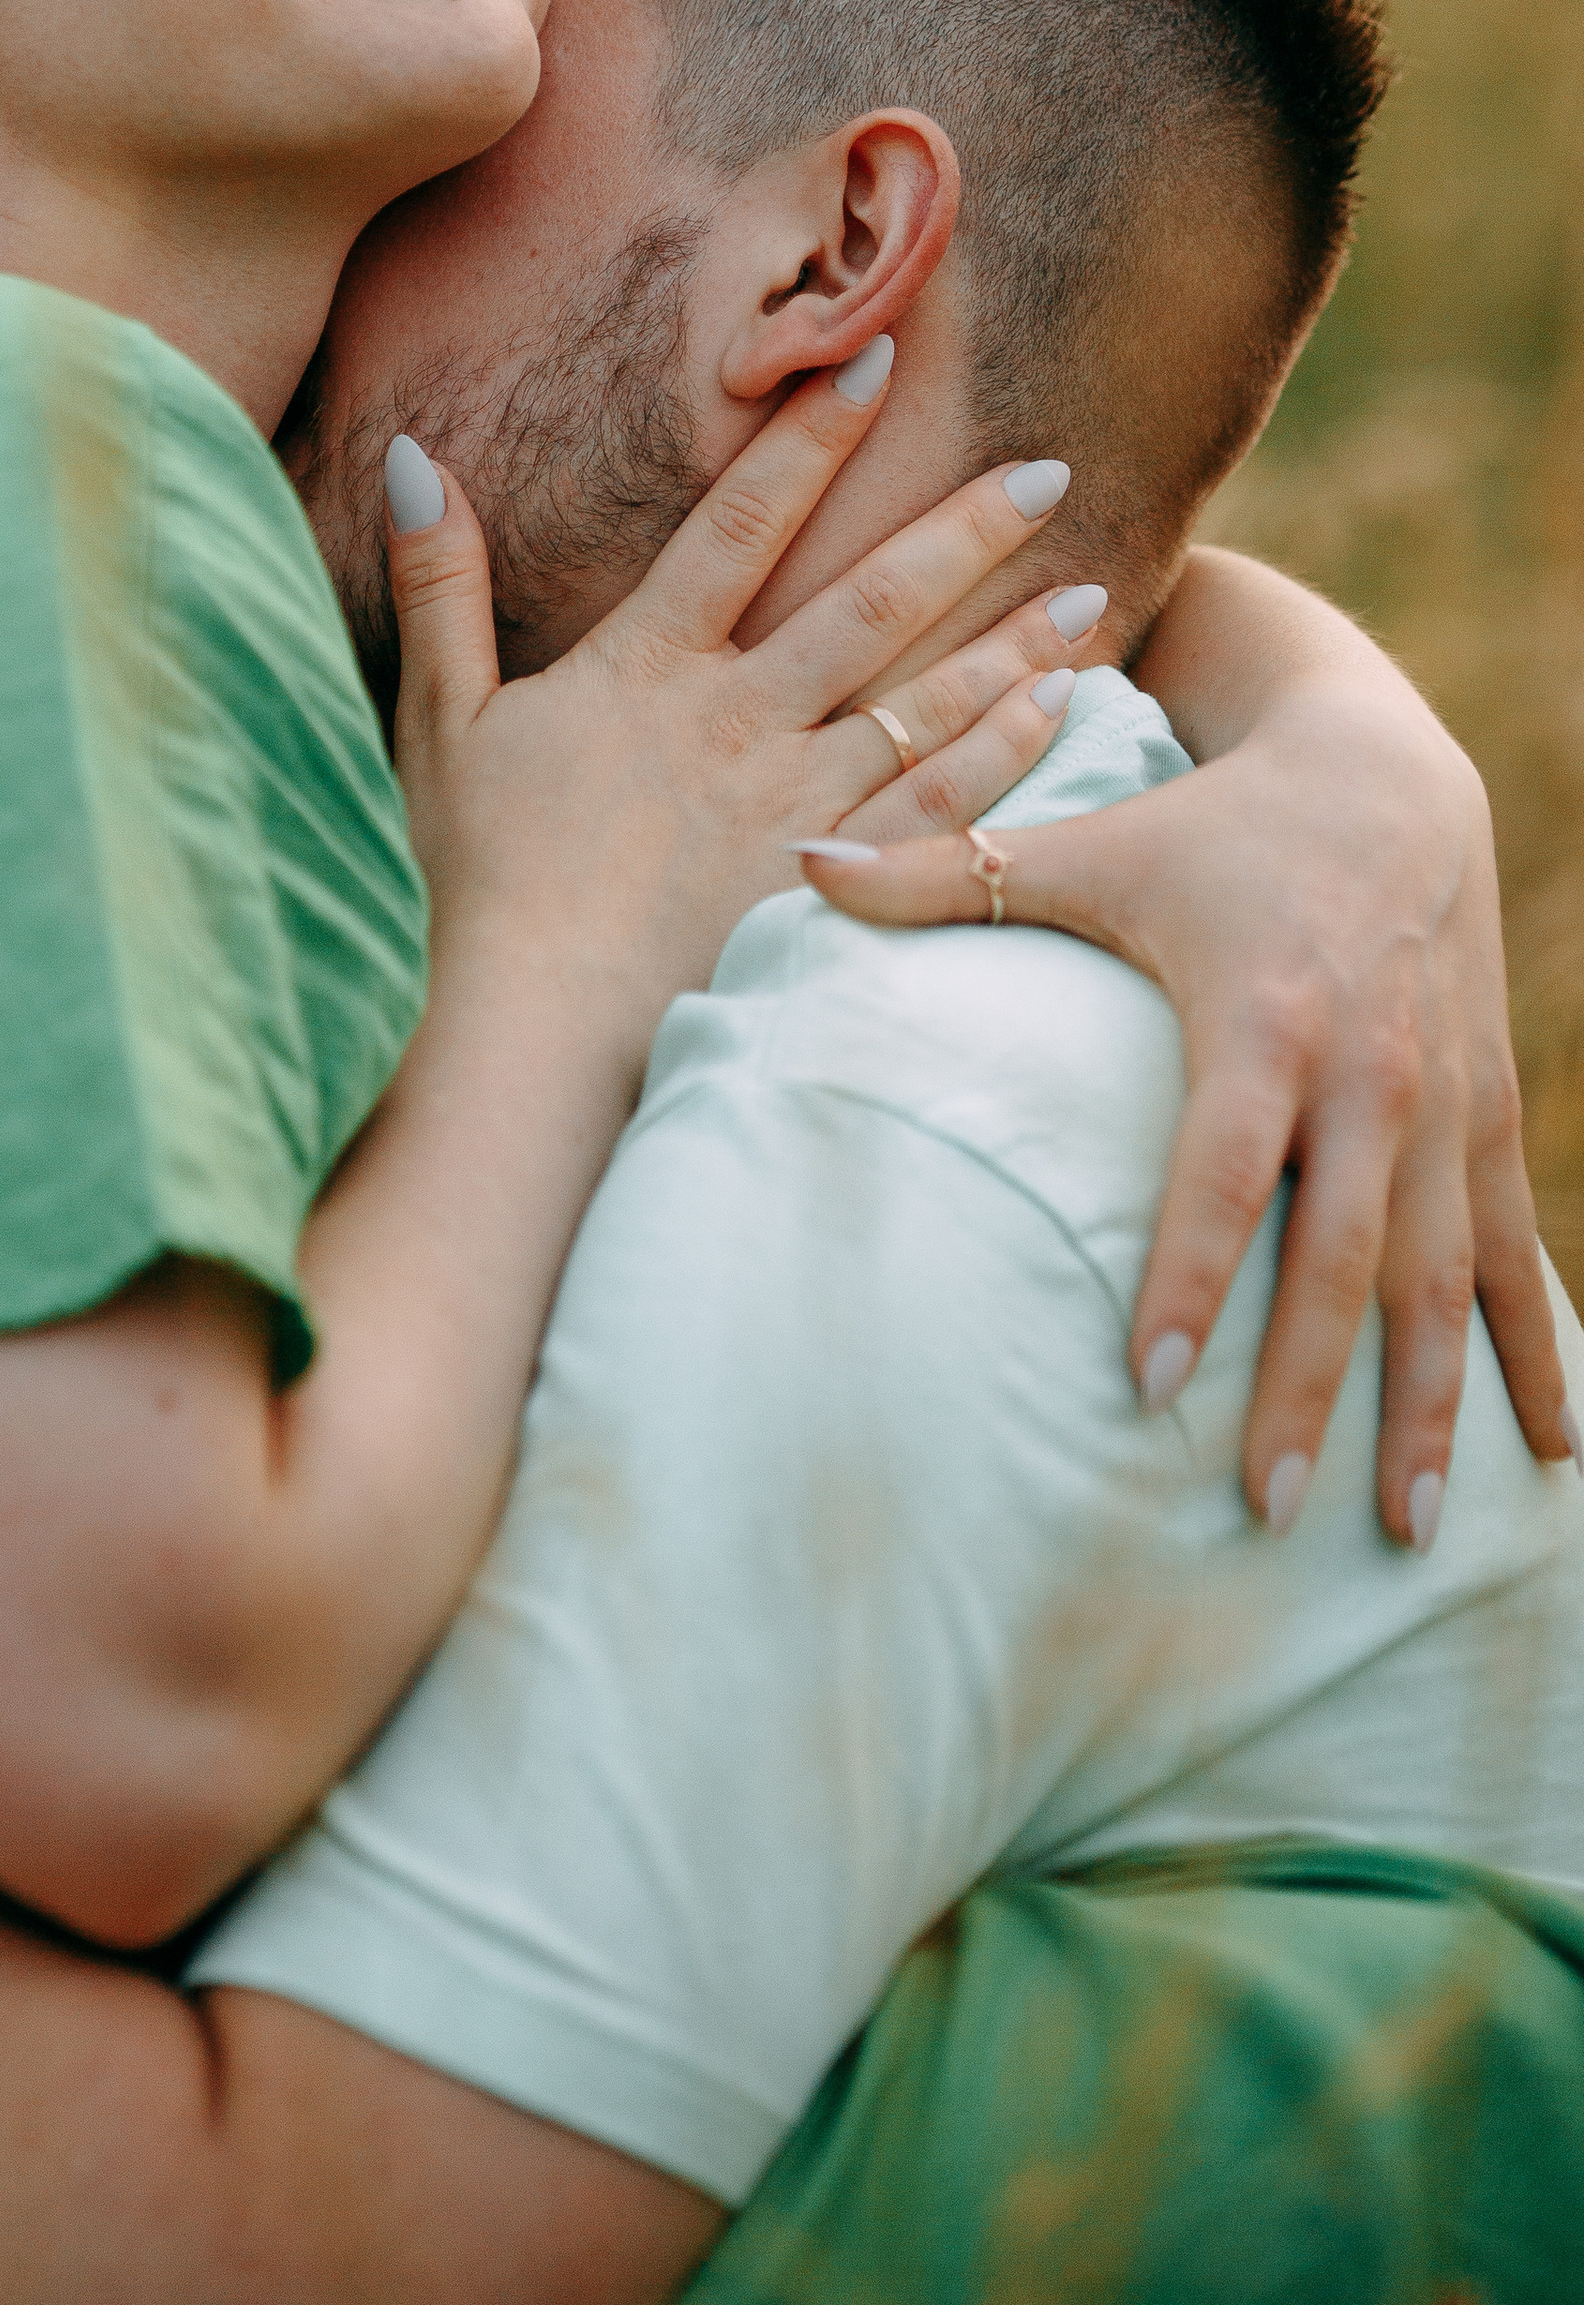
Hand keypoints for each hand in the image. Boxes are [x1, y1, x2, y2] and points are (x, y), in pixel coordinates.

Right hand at [386, 352, 1094, 1051]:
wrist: (524, 1030)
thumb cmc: (473, 879)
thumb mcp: (437, 719)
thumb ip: (439, 584)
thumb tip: (414, 456)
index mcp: (647, 669)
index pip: (740, 526)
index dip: (808, 440)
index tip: (878, 362)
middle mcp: (739, 722)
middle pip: (870, 603)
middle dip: (964, 530)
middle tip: (1050, 465)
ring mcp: (794, 808)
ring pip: (925, 703)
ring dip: (1014, 639)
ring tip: (1091, 584)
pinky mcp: (831, 889)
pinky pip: (937, 809)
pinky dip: (1004, 754)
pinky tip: (1061, 709)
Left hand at [791, 697, 1576, 1543]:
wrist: (1385, 776)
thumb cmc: (1208, 824)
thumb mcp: (1085, 840)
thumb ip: (940, 871)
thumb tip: (795, 857)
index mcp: (1264, 1018)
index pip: (1225, 1169)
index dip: (1193, 1273)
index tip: (1151, 1383)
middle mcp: (1369, 1070)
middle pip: (1341, 1251)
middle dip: (1308, 1384)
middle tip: (1264, 1506)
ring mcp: (1442, 1102)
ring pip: (1442, 1275)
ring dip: (1431, 1402)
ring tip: (1406, 1528)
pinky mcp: (1490, 1115)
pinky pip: (1515, 1249)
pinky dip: (1535, 1351)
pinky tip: (1547, 1453)